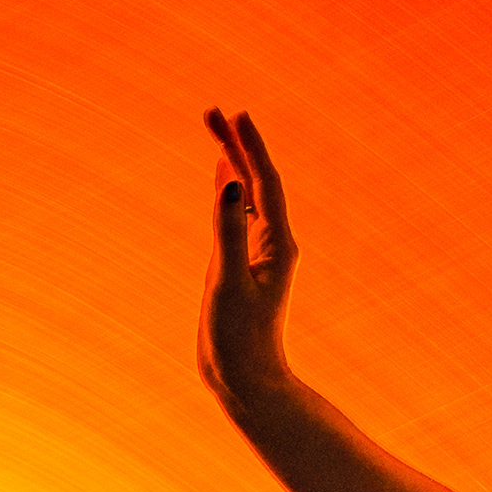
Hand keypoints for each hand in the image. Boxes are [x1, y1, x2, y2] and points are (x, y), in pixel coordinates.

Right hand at [200, 105, 296, 412]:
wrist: (246, 382)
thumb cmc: (240, 339)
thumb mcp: (229, 283)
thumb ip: (227, 230)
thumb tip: (229, 180)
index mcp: (277, 244)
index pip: (266, 182)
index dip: (251, 147)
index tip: (237, 115)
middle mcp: (272, 243)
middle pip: (256, 182)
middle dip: (236, 145)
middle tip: (214, 110)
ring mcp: (256, 253)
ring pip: (245, 195)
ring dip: (230, 162)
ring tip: (215, 128)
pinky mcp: (240, 266)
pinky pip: (236, 216)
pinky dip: (227, 191)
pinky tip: (220, 175)